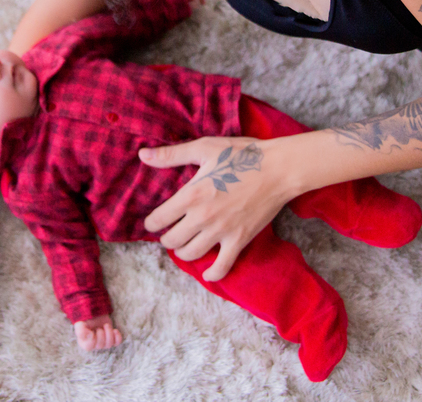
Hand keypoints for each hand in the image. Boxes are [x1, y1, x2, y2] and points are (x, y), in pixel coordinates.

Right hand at [74, 314, 123, 350]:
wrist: (94, 314)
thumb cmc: (86, 320)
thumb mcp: (80, 323)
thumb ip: (80, 330)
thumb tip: (89, 336)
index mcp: (85, 343)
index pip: (89, 346)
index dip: (92, 340)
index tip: (91, 332)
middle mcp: (94, 345)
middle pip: (100, 345)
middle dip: (101, 334)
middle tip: (99, 327)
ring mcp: (104, 342)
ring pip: (109, 344)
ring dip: (109, 333)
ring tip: (106, 325)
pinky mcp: (112, 338)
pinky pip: (117, 342)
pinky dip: (118, 337)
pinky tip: (115, 330)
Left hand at [140, 137, 292, 281]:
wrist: (278, 169)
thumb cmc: (241, 155)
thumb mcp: (204, 148)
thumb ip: (171, 155)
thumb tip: (143, 155)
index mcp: (191, 195)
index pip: (159, 219)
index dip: (152, 222)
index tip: (154, 221)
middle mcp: (202, 217)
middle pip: (172, 240)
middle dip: (166, 238)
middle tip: (169, 231)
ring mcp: (221, 232)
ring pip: (191, 254)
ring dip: (182, 252)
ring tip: (184, 245)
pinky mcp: (239, 240)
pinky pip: (222, 266)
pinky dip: (212, 273)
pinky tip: (207, 272)